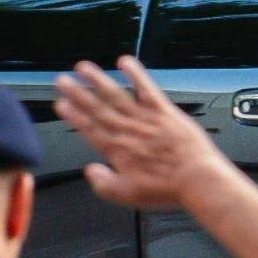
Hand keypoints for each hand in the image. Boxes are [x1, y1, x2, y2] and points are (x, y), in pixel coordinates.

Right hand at [54, 55, 230, 208]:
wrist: (196, 179)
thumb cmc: (166, 189)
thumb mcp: (127, 195)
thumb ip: (103, 184)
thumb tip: (90, 171)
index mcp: (117, 150)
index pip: (89, 128)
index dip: (73, 115)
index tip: (61, 104)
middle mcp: (127, 130)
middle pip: (97, 108)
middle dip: (78, 93)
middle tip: (62, 81)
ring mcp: (144, 117)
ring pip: (116, 94)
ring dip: (97, 80)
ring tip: (82, 67)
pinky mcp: (163, 110)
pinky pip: (145, 87)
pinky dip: (134, 73)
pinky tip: (124, 61)